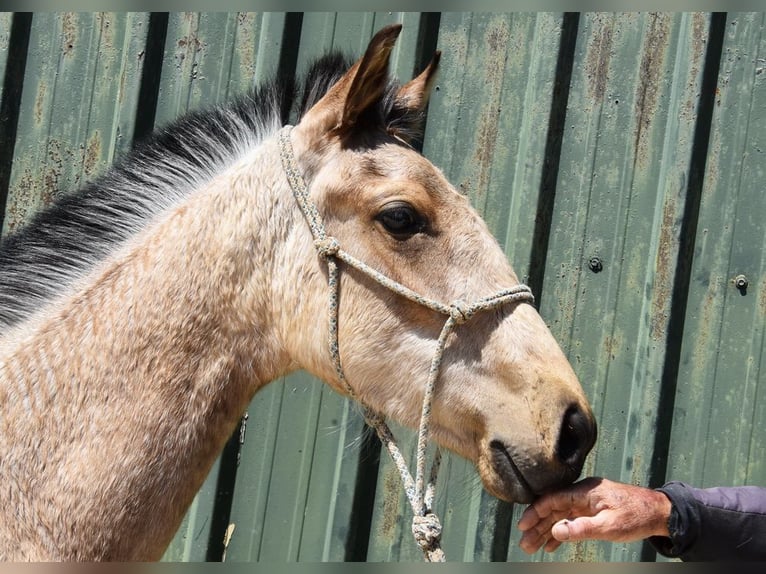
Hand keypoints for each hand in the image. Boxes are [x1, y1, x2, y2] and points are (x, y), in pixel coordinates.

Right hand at [517, 477, 671, 553]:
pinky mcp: (593, 512)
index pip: (552, 500)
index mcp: (584, 492)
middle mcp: (583, 495)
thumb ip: (582, 528)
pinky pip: (571, 521)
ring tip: (533, 547)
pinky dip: (561, 533)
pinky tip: (551, 545)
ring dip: (547, 531)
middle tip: (524, 544)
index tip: (523, 526)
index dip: (536, 513)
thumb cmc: (636, 516)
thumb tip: (556, 530)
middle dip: (537, 527)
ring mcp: (587, 503)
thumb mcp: (609, 526)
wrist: (659, 512)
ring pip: (561, 517)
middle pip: (553, 509)